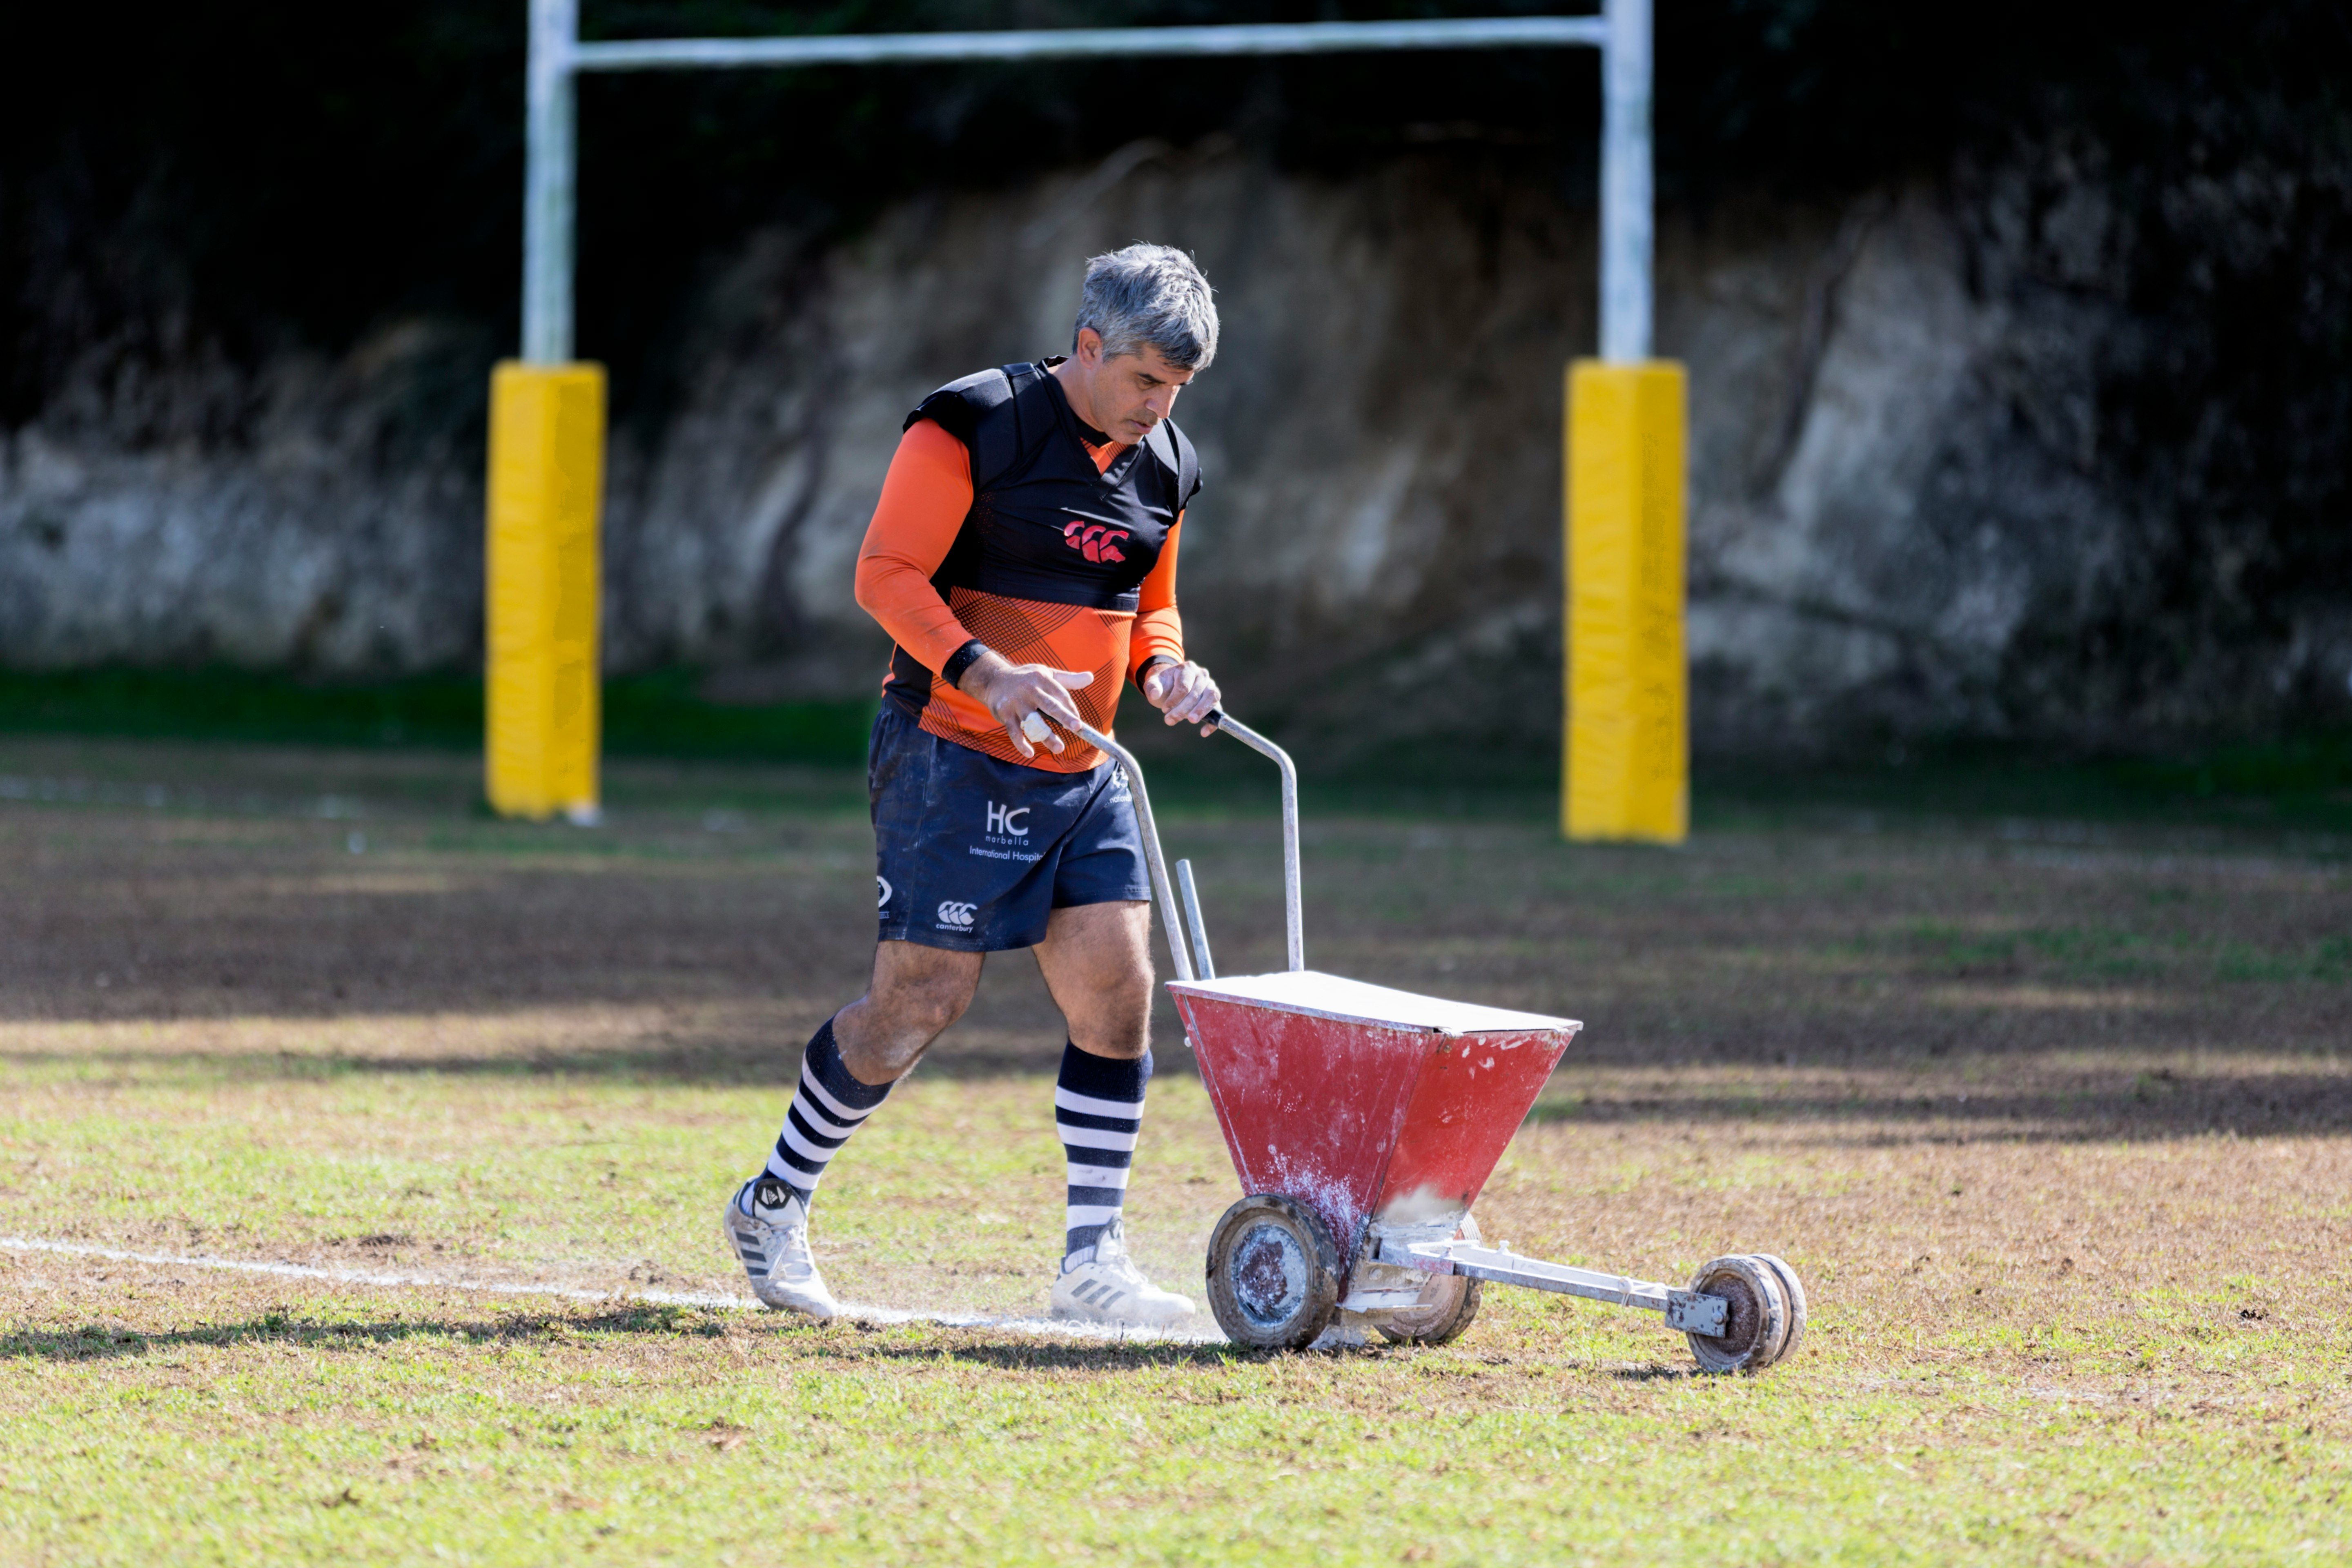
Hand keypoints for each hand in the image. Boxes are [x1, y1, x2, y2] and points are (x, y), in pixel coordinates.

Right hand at [960, 648, 1095, 758]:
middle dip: (1064, 717)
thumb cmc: (1026, 679)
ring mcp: (1016, 702)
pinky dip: (1021, 744)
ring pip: (1033, 722)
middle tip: (1077, 728)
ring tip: (1059, 748)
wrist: (993, 679)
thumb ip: (1069, 679)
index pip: (1060, 695)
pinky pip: (1014, 732)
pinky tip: (1030, 753)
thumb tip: (1091, 677)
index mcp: (1042, 678)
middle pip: (1050, 705)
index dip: (1071, 710)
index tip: (1079, 724)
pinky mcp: (1004, 713)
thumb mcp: (1047, 674)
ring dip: (1046, 736)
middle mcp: (1029, 689)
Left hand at [1141, 658, 1220, 735]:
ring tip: (1191, 721)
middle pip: (1196, 693)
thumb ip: (1152, 687)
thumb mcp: (1154, 683)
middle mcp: (1202, 675)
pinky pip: (1218, 709)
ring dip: (1201, 711)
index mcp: (1187, 668)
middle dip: (1182, 709)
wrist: (1171, 686)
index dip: (1174, 700)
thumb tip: (1154, 694)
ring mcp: (1210, 686)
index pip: (1184, 686)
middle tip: (1169, 720)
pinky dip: (1213, 722)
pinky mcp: (1214, 698)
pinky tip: (1204, 732)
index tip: (1164, 709)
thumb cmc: (1164, 685)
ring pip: (1211, 697)